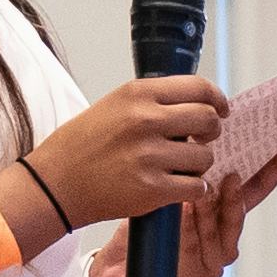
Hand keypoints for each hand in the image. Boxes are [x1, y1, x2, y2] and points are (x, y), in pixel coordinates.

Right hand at [28, 76, 226, 231]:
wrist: (55, 183)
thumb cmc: (84, 145)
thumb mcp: (115, 105)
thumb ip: (153, 101)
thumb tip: (197, 102)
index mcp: (137, 94)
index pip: (198, 87)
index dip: (217, 100)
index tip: (221, 110)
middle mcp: (145, 120)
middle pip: (208, 120)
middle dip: (211, 132)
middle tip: (200, 140)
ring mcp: (149, 155)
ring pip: (205, 157)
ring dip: (199, 164)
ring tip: (177, 167)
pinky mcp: (152, 189)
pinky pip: (196, 187)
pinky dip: (192, 189)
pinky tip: (175, 187)